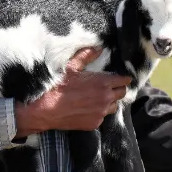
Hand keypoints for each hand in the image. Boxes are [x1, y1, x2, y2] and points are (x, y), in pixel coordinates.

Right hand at [14, 47, 131, 137]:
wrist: (47, 110)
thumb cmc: (58, 87)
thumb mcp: (71, 67)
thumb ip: (87, 56)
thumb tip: (99, 48)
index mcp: (102, 83)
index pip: (124, 81)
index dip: (123, 78)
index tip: (121, 78)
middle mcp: (105, 98)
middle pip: (122, 93)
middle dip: (118, 89)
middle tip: (110, 86)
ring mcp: (101, 113)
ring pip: (114, 106)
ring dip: (110, 101)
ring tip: (99, 98)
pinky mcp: (95, 123)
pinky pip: (103, 116)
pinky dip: (100, 112)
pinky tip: (89, 108)